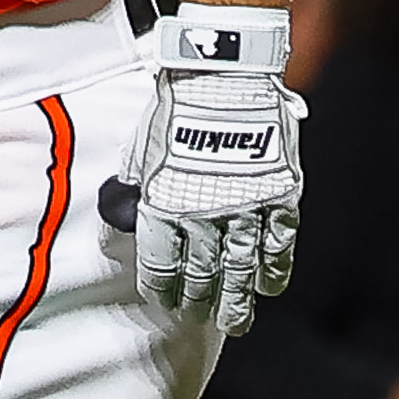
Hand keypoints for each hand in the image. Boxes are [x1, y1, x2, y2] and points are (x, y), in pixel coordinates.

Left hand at [129, 3, 301, 334]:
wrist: (223, 75)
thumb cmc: (176, 105)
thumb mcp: (143, 148)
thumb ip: (136, 186)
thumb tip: (120, 214)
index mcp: (165, 206)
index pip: (162, 264)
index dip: (164, 288)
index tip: (167, 301)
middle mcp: (204, 216)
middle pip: (203, 274)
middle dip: (201, 300)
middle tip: (202, 318)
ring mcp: (245, 208)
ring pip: (241, 269)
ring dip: (238, 300)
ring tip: (237, 322)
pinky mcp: (277, 196)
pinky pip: (278, 244)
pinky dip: (274, 269)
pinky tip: (268, 288)